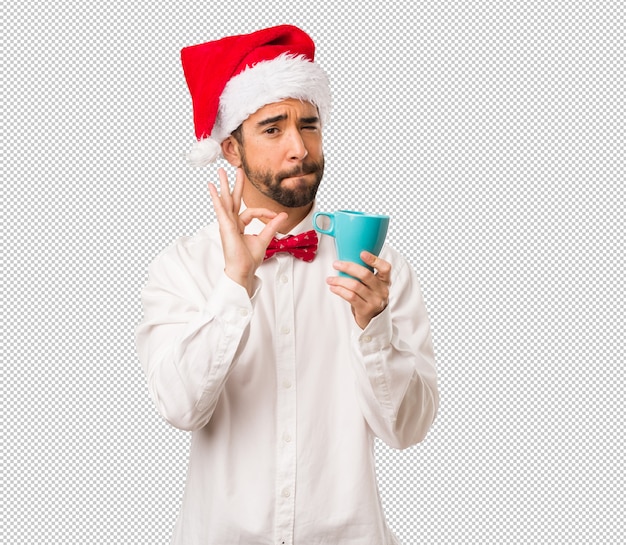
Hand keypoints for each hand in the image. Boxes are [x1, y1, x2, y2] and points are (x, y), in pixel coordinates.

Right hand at [208, 168, 287, 294]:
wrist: (243, 270)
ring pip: (225, 201)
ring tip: (220, 172)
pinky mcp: (225, 227)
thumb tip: (282, 215)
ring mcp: (227, 224)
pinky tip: (212, 189)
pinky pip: (221, 210)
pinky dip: (216, 199)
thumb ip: (272, 226)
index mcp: (239, 225)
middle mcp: (231, 223)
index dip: (266, 212)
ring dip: (223, 185)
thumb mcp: (264, 239)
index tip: (277, 216)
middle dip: (234, 184)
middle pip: (233, 199)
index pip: (252, 211)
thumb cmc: (249, 259)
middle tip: (235, 169)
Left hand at [326, 251, 391, 328]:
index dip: (375, 260)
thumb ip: (366, 275)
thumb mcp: (373, 286)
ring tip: (330, 279)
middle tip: (336, 264)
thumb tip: (346, 261)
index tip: (362, 253)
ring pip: (355, 286)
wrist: (374, 321)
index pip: (385, 268)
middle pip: (365, 274)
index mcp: (385, 281)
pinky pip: (350, 297)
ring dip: (339, 280)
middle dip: (348, 267)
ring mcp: (375, 301)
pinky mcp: (365, 309)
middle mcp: (382, 290)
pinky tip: (333, 288)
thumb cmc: (370, 298)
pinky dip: (339, 290)